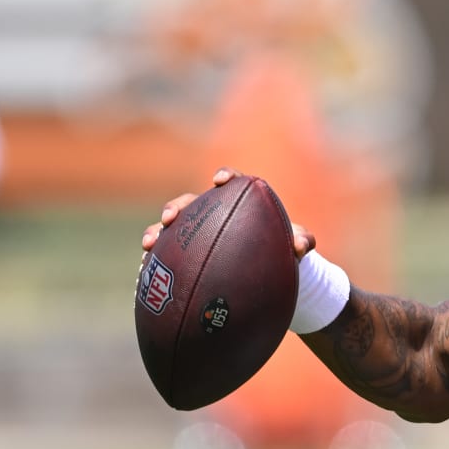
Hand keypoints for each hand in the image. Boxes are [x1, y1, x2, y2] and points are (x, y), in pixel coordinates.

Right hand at [140, 169, 316, 258]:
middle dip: (175, 207)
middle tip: (169, 218)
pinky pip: (168, 255)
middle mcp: (213, 214)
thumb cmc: (285, 250)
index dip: (225, 176)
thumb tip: (299, 246)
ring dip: (155, 232)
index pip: (230, 181)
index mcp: (239, 202)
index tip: (221, 180)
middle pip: (188, 203)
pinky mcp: (187, 254)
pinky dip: (156, 260)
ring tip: (149, 244)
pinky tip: (147, 270)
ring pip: (171, 229)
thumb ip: (302, 241)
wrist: (272, 271)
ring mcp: (197, 234)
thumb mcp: (297, 246)